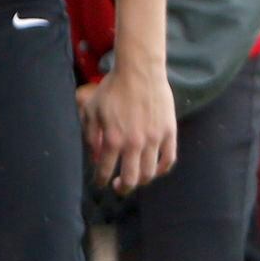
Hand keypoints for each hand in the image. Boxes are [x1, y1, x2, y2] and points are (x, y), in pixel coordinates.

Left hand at [80, 62, 176, 193]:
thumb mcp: (92, 110)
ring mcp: (154, 139)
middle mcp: (134, 143)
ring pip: (150, 173)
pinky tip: (155, 171)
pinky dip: (162, 170)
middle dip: (123, 188)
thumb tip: (96, 157)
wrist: (138, 72)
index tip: (100, 184)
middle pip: (131, 179)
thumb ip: (90, 135)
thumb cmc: (111, 89)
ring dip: (141, 181)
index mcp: (112, 138)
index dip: (101, 180)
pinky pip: (169, 160)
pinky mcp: (169, 133)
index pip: (105, 169)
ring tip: (135, 179)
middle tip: (119, 188)